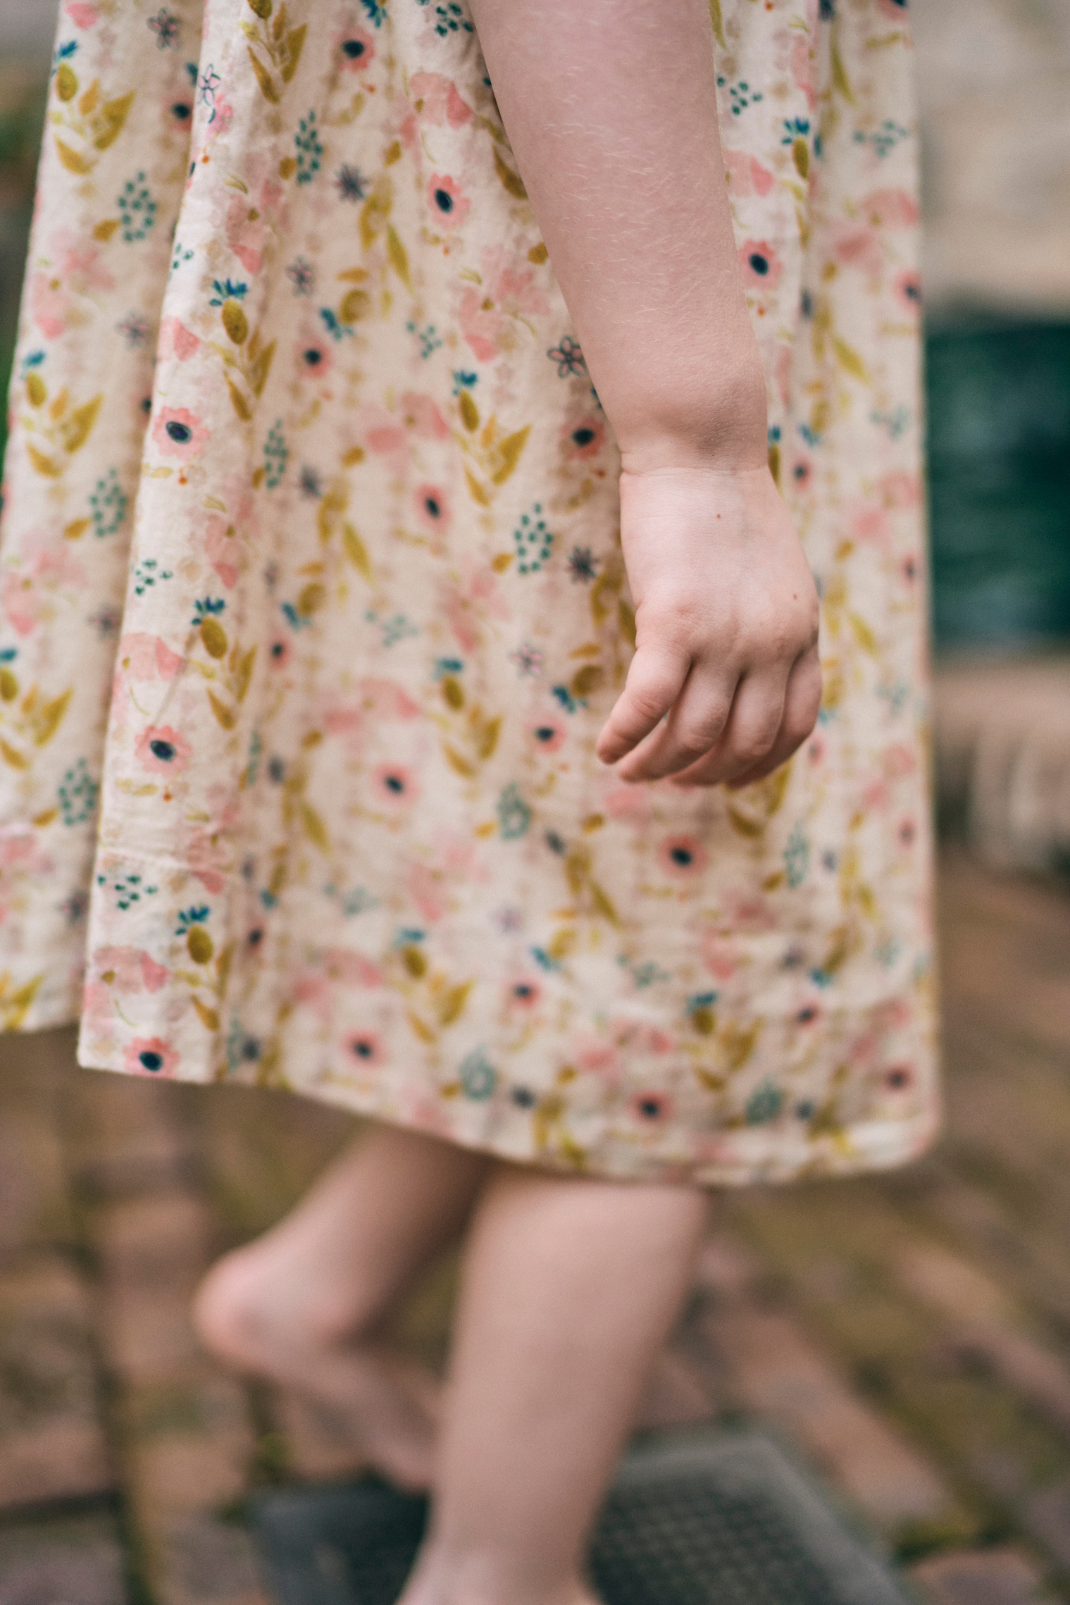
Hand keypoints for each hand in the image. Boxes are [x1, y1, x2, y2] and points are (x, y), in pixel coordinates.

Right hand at [595, 464, 820, 787]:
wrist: (701, 448)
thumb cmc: (724, 503)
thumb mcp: (771, 575)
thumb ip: (767, 627)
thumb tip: (739, 674)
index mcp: (800, 634)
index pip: (794, 726)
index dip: (759, 765)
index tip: (728, 779)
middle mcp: (772, 645)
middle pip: (742, 743)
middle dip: (702, 773)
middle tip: (666, 778)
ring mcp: (726, 637)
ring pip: (693, 734)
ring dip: (656, 765)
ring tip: (627, 771)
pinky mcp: (674, 623)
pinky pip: (648, 704)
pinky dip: (625, 737)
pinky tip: (605, 749)